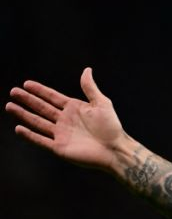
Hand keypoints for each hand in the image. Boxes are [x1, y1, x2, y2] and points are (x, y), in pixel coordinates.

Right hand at [6, 67, 127, 170]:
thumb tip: (86, 69)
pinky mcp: (59, 147)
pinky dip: (30, 135)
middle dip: (27, 100)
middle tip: (13, 91)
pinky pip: (41, 140)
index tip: (26, 83)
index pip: (52, 97)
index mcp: (74, 108)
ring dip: (24, 115)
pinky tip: (19, 128)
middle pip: (42, 108)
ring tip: (10, 106)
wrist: (115, 149)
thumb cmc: (111, 126)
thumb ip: (90, 87)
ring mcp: (60, 134)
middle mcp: (65, 120)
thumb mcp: (101, 103)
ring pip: (37, 122)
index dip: (40, 91)